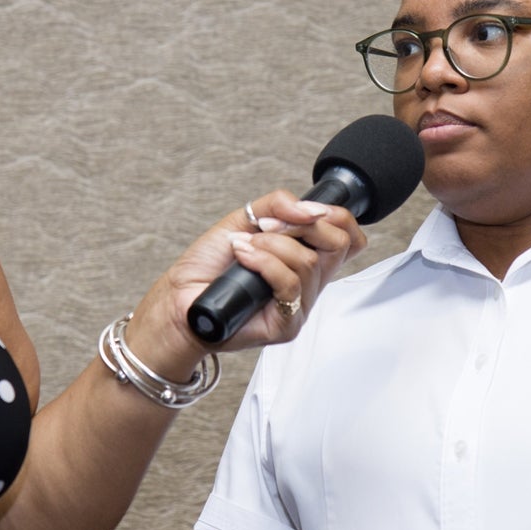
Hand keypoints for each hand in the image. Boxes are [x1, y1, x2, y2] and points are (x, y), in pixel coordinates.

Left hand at [125, 190, 365, 375]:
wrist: (180, 299)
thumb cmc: (209, 266)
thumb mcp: (245, 220)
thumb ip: (278, 205)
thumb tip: (311, 208)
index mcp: (307, 257)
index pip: (349, 237)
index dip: (337, 217)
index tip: (306, 210)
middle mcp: (309, 282)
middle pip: (339, 245)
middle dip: (301, 226)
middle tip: (268, 227)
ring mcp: (300, 305)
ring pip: (307, 262)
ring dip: (270, 245)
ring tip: (242, 247)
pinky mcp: (286, 324)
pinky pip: (288, 285)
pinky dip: (263, 262)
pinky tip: (243, 258)